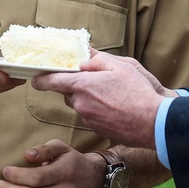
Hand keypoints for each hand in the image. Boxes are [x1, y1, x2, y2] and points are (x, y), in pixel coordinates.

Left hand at [33, 51, 170, 148]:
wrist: (153, 123)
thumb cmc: (138, 92)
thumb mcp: (121, 66)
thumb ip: (98, 60)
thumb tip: (84, 58)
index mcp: (83, 85)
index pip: (52, 82)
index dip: (41, 79)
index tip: (36, 77)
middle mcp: (80, 104)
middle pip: (68, 92)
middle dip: (76, 85)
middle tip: (94, 79)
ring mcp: (88, 119)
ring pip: (80, 104)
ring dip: (88, 98)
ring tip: (109, 93)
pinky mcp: (96, 129)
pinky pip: (90, 115)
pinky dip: (96, 109)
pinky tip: (114, 106)